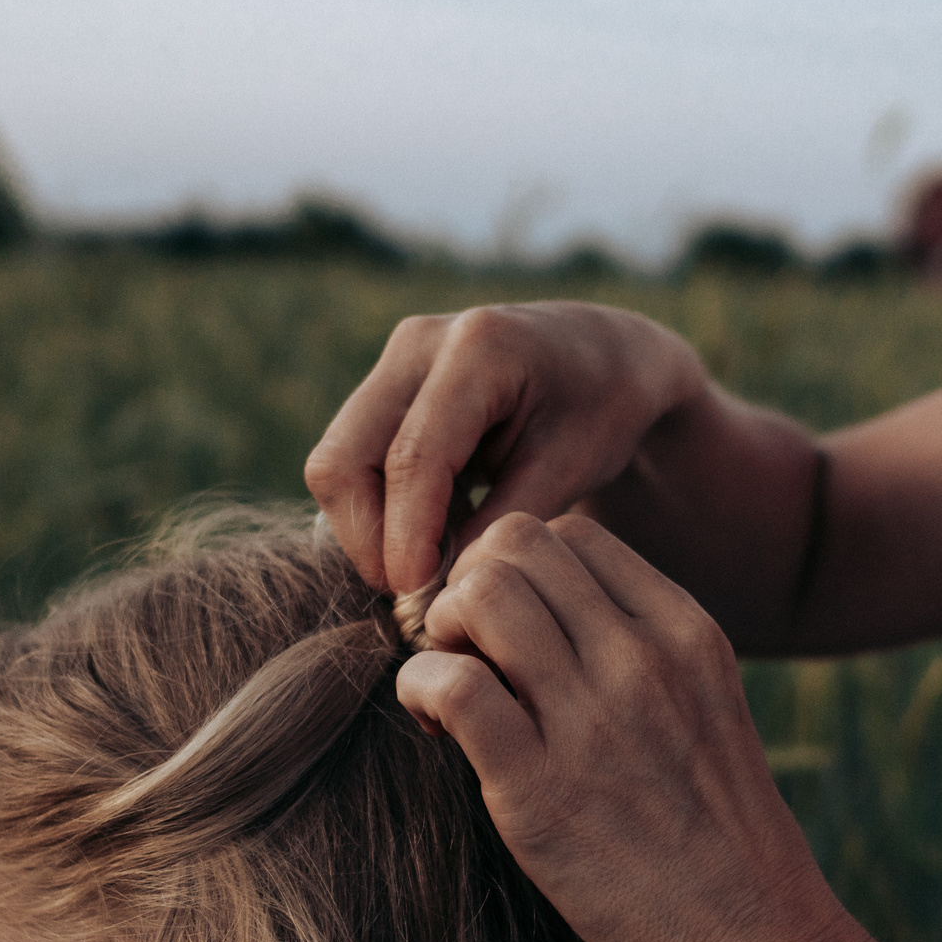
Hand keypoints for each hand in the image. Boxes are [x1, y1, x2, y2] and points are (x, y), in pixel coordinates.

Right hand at [305, 302, 710, 596]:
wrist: (605, 356)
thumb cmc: (604, 410)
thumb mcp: (572, 467)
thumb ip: (503, 525)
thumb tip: (440, 589)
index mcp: (479, 350)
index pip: (412, 458)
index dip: (405, 536)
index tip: (416, 596)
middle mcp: (419, 344)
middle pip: (343, 458)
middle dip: (369, 538)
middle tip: (417, 593)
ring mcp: (394, 361)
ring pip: (335, 462)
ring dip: (371, 528)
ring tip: (435, 563)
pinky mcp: (384, 385)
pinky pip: (351, 460)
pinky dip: (380, 510)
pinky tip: (436, 533)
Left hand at [394, 512, 850, 941]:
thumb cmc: (718, 838)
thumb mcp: (702, 708)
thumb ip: (639, 650)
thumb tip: (541, 614)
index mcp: (686, 631)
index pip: (572, 532)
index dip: (516, 569)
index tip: (507, 633)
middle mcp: (643, 658)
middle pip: (516, 542)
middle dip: (468, 585)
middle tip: (467, 656)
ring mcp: (594, 720)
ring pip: (479, 593)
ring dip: (441, 632)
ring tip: (453, 692)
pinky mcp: (539, 791)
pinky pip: (450, 685)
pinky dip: (420, 690)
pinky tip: (435, 729)